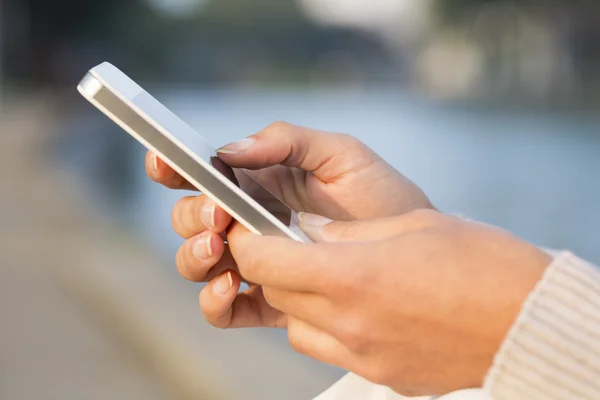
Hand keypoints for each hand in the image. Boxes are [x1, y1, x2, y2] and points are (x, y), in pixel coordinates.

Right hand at [146, 122, 432, 323]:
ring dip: (195, 257)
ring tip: (221, 248)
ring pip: (198, 263)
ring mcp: (257, 262)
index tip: (166, 164)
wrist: (417, 252)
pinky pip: (225, 308)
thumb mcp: (341, 154)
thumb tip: (232, 149)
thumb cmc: (381, 197)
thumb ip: (288, 140)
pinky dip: (216, 302)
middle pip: (189, 219)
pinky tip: (233, 288)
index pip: (200, 173)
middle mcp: (248, 221)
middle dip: (191, 216)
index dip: (172, 168)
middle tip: (218, 215)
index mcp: (258, 182)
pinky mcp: (270, 300)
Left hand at [220, 210, 550, 395]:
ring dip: (297, 299)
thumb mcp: (408, 226)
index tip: (251, 230)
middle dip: (273, 267)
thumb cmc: (482, 263)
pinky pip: (327, 349)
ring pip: (295, 325)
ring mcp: (362, 354)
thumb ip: (346, 232)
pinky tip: (353, 308)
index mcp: (351, 274)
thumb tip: (310, 233)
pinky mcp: (380, 373)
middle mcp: (348, 321)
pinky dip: (324, 327)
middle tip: (293, 246)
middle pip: (275, 293)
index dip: (248, 243)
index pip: (262, 261)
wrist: (529, 321)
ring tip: (328, 277)